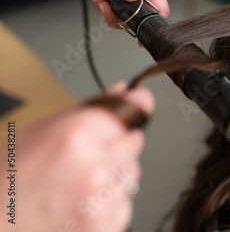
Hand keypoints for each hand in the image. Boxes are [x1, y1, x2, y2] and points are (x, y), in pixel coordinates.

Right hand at [0, 82, 153, 231]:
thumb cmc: (8, 178)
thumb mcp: (43, 129)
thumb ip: (90, 110)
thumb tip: (124, 93)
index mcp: (77, 134)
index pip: (134, 110)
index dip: (131, 110)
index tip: (135, 108)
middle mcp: (95, 166)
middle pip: (134, 143)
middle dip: (117, 144)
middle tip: (87, 155)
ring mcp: (101, 200)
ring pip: (131, 173)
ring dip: (114, 174)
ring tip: (79, 181)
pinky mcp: (105, 225)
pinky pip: (125, 202)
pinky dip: (110, 202)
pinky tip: (82, 201)